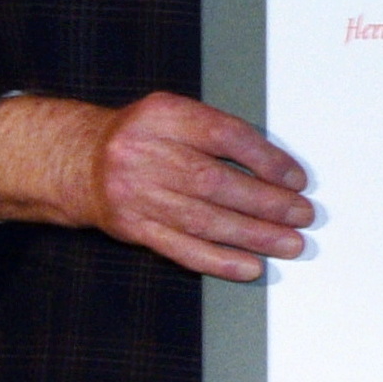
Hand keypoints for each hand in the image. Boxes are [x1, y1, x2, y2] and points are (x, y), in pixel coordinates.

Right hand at [0, 89, 311, 280]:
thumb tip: (280, 171)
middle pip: (216, 182)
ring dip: (253, 235)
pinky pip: (180, 248)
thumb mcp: (175, 116)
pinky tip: (250, 265)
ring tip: (289, 243)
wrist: (80, 160)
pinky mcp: (131, 227)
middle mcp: (144, 152)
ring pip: (202, 219)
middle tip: (302, 215)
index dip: (266, 160)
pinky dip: (219, 260)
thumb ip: (219, 133)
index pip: (225, 135)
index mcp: (163, 116)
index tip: (296, 179)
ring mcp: (135, 193)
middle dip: (267, 203)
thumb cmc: (143, 138)